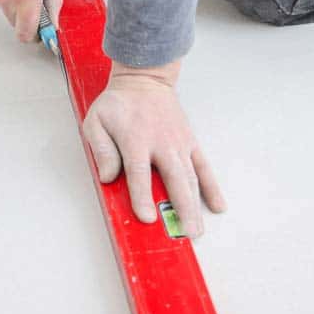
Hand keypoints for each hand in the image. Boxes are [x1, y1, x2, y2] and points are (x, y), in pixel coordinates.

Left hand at [83, 60, 225, 236]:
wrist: (144, 80)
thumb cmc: (118, 104)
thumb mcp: (97, 121)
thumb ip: (101, 149)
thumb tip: (109, 176)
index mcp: (136, 139)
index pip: (139, 172)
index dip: (142, 196)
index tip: (147, 217)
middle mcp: (161, 143)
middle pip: (174, 180)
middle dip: (181, 208)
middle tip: (185, 233)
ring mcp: (179, 144)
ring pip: (191, 178)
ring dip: (196, 205)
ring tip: (197, 230)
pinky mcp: (190, 143)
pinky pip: (204, 167)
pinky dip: (212, 187)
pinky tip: (217, 205)